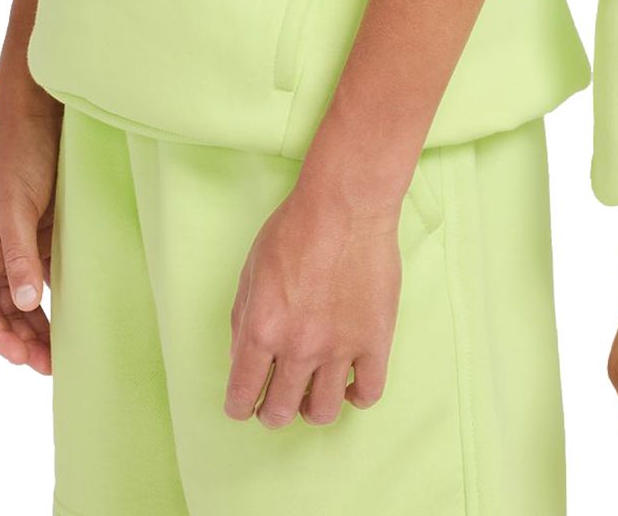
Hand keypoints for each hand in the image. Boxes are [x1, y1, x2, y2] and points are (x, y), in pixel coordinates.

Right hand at [0, 92, 61, 374]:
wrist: (42, 113)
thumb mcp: (16, 206)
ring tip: (62, 349)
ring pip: (27, 293)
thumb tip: (23, 303)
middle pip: (5, 306)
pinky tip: (76, 308)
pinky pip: (50, 269)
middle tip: (50, 364)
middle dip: (22, 337)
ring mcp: (23, 239)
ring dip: (41, 320)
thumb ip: (19, 255)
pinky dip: (59, 292)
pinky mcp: (48, 228)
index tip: (22, 359)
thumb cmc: (20, 154)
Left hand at [225, 171, 403, 427]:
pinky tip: (352, 379)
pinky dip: (357, 395)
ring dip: (313, 407)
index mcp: (262, 331)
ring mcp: (340, 347)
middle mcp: (298, 347)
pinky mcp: (376, 338)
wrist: (347, 204)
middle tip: (281, 394)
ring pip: (323, 412)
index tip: (247, 402)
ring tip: (316, 388)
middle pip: (280, 414)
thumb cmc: (295, 228)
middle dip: (274, 410)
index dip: (241, 406)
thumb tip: (244, 360)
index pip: (242, 398)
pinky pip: (369, 392)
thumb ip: (242, 322)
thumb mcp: (250, 272)